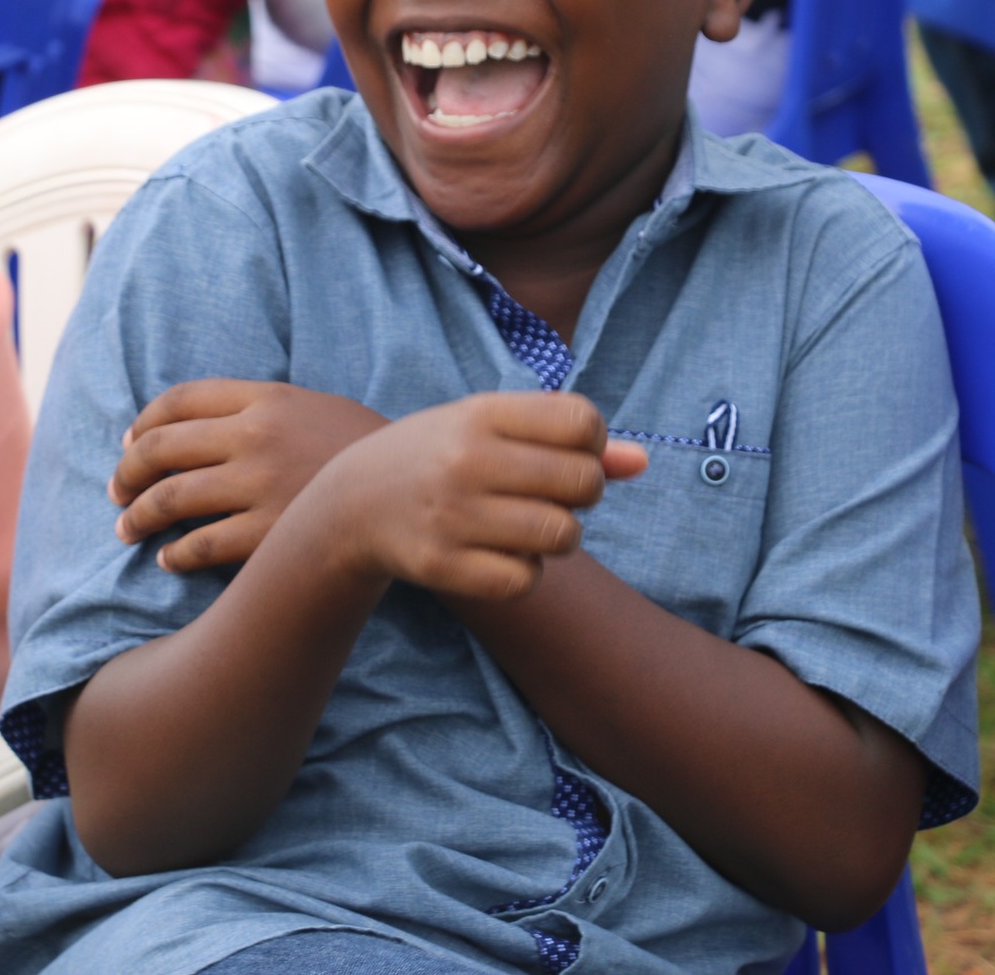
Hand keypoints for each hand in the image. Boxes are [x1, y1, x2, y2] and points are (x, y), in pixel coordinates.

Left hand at [111, 380, 388, 572]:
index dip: (143, 423)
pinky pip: (199, 546)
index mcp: (265, 399)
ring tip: (127, 528)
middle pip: (161, 449)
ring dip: (138, 516)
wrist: (416, 495)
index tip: (128, 442)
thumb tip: (198, 422)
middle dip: (128, 473)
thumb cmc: (363, 452)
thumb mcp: (312, 407)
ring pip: (170, 500)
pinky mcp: (267, 535)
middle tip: (117, 491)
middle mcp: (255, 438)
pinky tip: (168, 559)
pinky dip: (175, 554)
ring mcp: (259, 487)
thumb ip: (258, 408)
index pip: (178, 400)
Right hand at [289, 391, 646, 601]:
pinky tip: (500, 554)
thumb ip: (565, 440)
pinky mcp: (442, 566)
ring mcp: (452, 516)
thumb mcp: (490, 429)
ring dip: (557, 536)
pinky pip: (526, 580)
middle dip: (583, 494)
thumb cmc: (440, 457)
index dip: (591, 442)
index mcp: (480, 413)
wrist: (352, 504)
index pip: (582, 422)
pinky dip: (525, 573)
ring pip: (562, 536)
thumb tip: (643, 462)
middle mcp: (466, 461)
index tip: (565, 452)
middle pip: (583, 483)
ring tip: (526, 525)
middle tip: (553, 496)